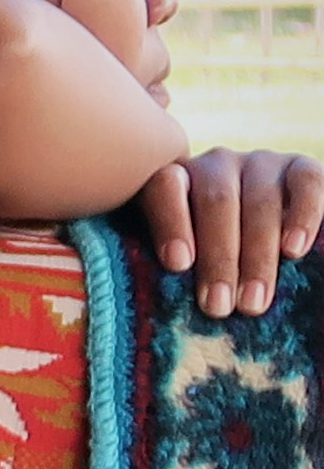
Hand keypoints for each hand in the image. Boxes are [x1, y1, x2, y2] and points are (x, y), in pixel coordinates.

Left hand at [144, 147, 322, 317]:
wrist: (258, 228)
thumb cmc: (207, 253)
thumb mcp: (184, 252)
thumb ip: (173, 261)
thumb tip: (162, 306)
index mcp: (176, 179)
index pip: (164, 188)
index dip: (170, 223)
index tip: (178, 265)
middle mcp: (216, 165)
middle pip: (216, 202)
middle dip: (218, 258)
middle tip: (218, 306)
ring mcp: (260, 162)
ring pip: (260, 201)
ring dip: (257, 255)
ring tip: (252, 301)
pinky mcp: (300, 167)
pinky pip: (307, 183)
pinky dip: (302, 216)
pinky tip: (293, 250)